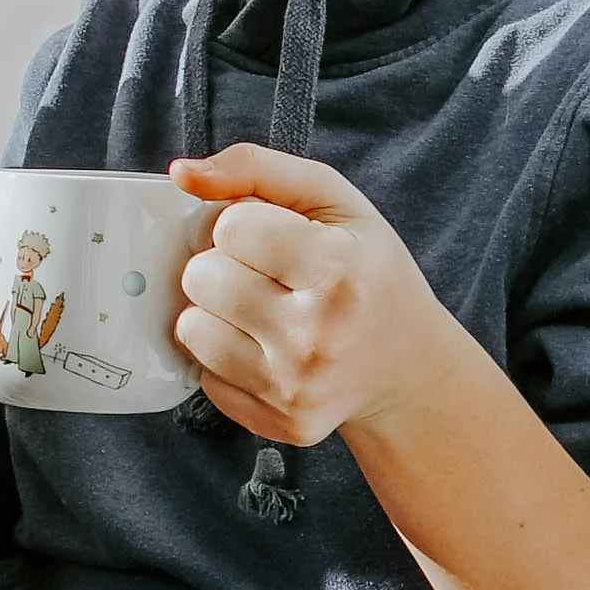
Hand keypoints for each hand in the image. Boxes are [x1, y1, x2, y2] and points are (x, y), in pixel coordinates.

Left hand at [168, 150, 465, 454]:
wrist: (408, 367)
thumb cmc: (368, 271)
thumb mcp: (332, 200)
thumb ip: (256, 167)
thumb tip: (180, 173)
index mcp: (340, 268)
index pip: (230, 227)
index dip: (241, 224)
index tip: (272, 237)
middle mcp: (319, 334)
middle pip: (203, 277)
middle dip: (222, 266)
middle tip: (264, 275)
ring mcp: (298, 385)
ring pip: (192, 329)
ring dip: (214, 312)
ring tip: (259, 309)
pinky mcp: (283, 421)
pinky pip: (205, 376)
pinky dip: (224, 357)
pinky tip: (264, 348)